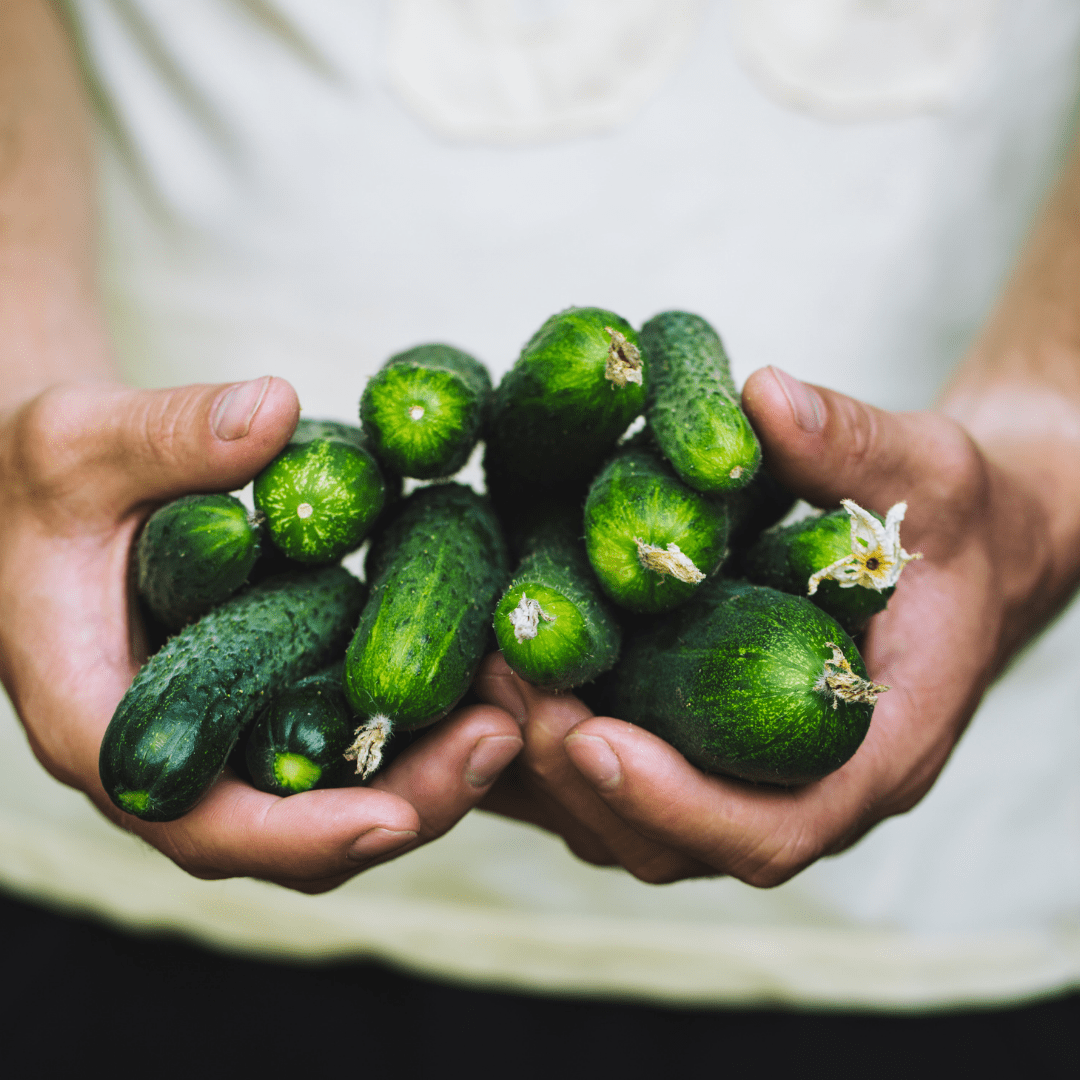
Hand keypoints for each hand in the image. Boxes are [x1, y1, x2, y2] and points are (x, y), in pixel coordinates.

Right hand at [0, 379, 521, 892]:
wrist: (56, 494)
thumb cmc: (48, 479)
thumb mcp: (81, 444)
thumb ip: (167, 434)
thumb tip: (274, 411)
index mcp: (102, 725)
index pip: (196, 821)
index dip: (296, 835)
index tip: (393, 818)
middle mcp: (171, 758)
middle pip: (292, 834)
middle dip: (403, 805)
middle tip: (498, 737)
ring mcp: (225, 738)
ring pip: (331, 798)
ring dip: (427, 773)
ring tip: (511, 710)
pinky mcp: (267, 704)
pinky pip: (343, 740)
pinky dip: (412, 728)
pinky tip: (477, 678)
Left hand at [475, 365, 1060, 885]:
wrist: (952, 558)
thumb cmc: (951, 528)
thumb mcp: (927, 473)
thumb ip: (853, 445)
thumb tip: (764, 396)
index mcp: (873, 751)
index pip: (775, 830)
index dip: (679, 803)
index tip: (591, 736)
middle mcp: (799, 785)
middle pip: (671, 843)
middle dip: (576, 775)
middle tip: (505, 679)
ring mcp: (741, 776)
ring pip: (621, 824)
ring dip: (538, 767)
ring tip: (478, 669)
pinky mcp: (698, 746)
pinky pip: (607, 780)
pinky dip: (539, 747)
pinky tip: (488, 676)